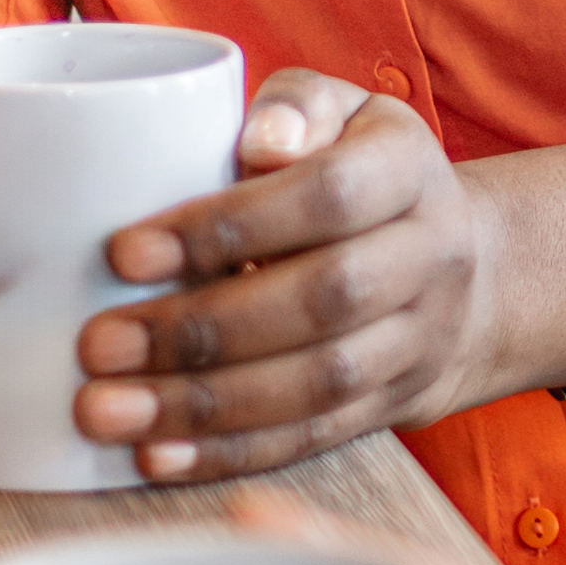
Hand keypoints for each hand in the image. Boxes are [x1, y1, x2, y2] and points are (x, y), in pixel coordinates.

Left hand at [75, 73, 564, 482]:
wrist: (467, 268)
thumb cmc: (362, 170)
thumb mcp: (343, 112)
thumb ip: (296, 107)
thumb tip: (261, 141)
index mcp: (409, 169)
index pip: (327, 197)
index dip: (227, 228)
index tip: (124, 252)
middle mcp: (430, 257)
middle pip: (324, 300)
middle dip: (201, 330)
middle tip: (98, 345)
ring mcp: (420, 340)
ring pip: (319, 384)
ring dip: (205, 405)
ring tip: (106, 410)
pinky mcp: (395, 405)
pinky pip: (316, 438)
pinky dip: (233, 453)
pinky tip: (159, 458)